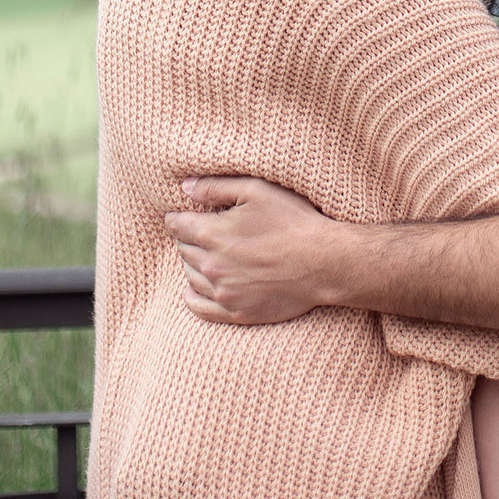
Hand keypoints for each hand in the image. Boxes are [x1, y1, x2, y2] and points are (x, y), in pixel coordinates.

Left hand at [164, 177, 338, 325]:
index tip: (176, 216)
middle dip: (185, 239)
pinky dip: (191, 297)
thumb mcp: (256, 190)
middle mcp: (211, 266)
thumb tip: (184, 187)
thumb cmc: (293, 221)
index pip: (178, 226)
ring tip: (199, 255)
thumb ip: (215, 187)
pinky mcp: (237, 312)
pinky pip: (200, 308)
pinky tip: (191, 289)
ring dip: (191, 263)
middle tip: (194, 232)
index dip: (175, 218)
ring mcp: (223, 292)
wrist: (323, 262)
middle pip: (183, 251)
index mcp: (212, 234)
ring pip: (190, 277)